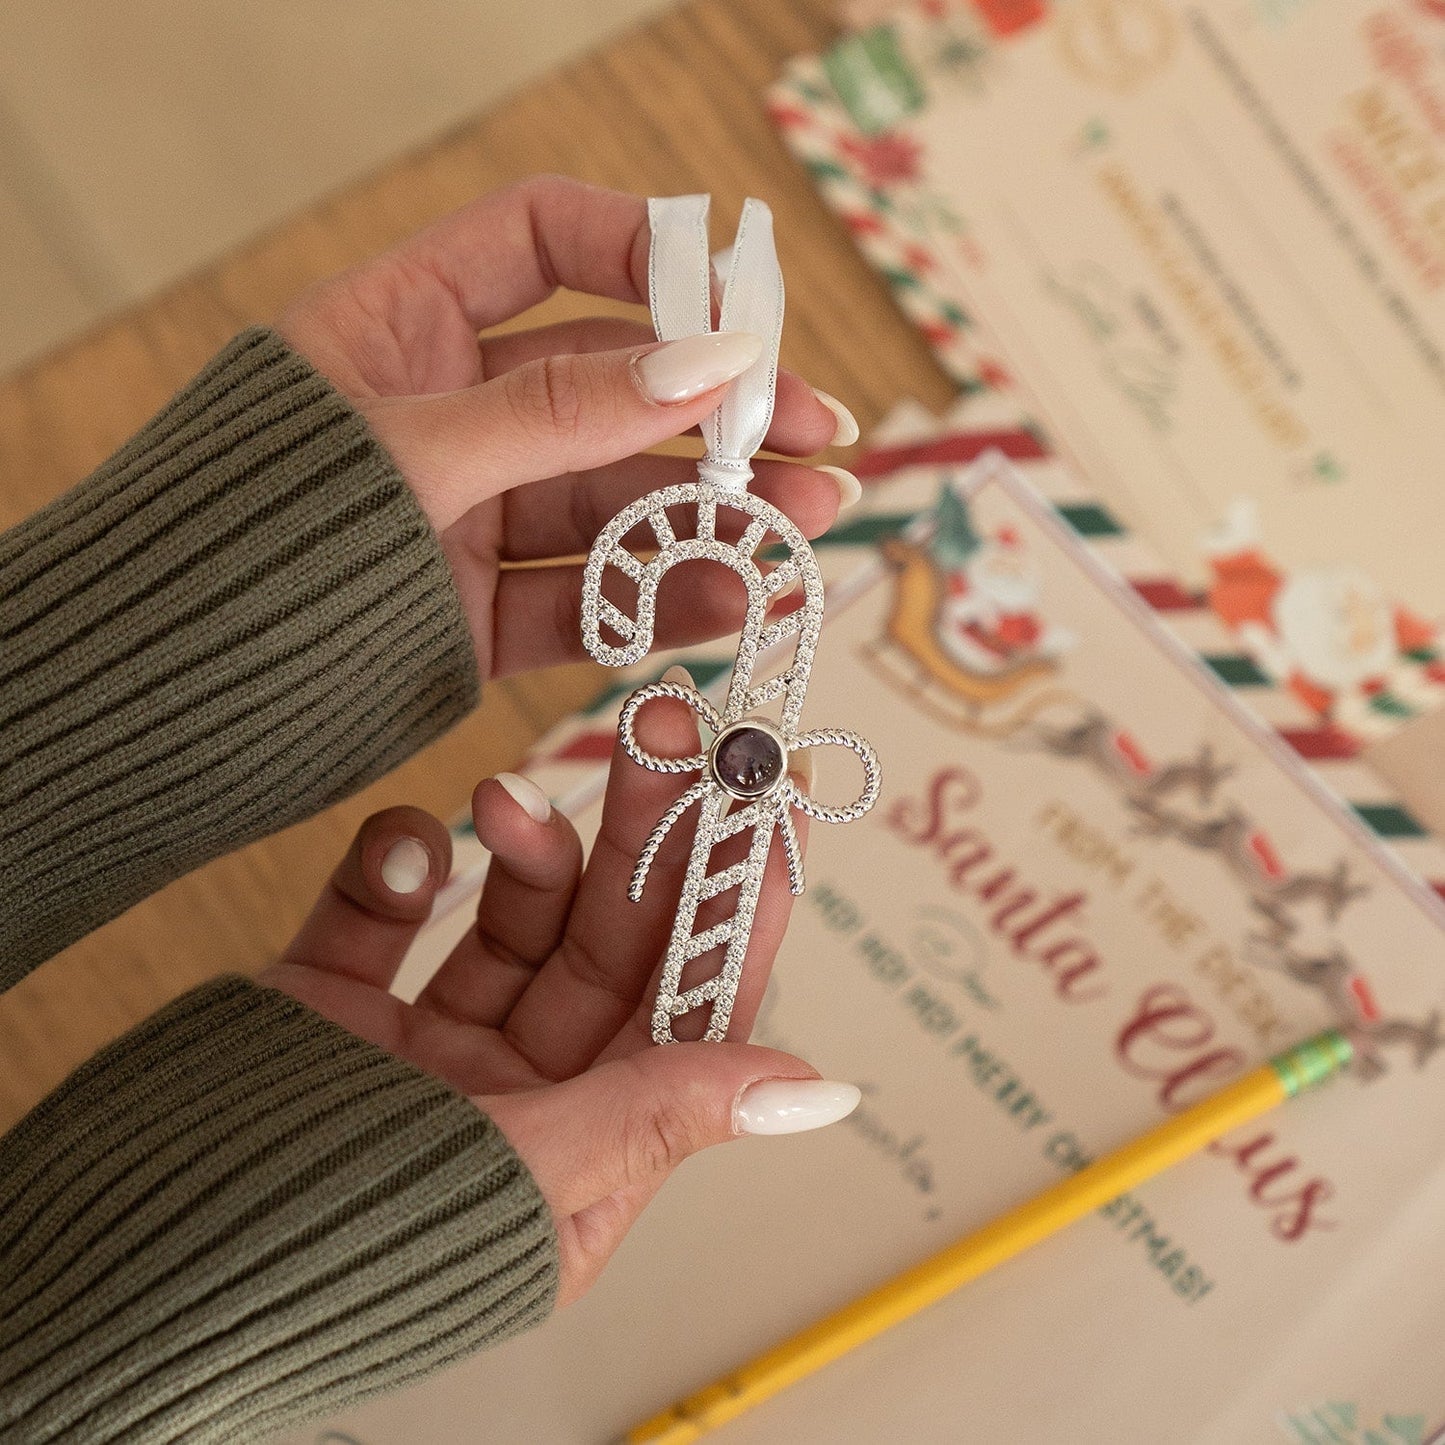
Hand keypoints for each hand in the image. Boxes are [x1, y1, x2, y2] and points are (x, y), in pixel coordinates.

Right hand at [260, 684, 859, 1304]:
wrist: (125, 1265)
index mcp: (584, 1155)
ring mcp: (427, 1049)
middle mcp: (518, 1099)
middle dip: (645, 838)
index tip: (767, 806)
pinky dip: (397, 865)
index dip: (736, 908)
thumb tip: (815, 1086)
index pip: (691, 1013)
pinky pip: (387, 912)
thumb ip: (661, 1114)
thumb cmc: (329, 1259)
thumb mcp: (523, 1183)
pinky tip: (409, 838)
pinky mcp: (334, 1007)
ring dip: (526, 843)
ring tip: (506, 793)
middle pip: (610, 944)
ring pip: (513, 916)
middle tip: (668, 733)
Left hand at [277, 175, 858, 680]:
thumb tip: (708, 364)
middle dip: (721, 412)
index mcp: (402, 325)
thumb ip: (558, 412)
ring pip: (613, 501)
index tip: (736, 304)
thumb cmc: (249, 541)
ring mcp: (467, 515)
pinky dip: (657, 597)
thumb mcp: (414, 452)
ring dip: (715, 512)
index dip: (646, 253)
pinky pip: (584, 594)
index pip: (543, 242)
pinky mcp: (476, 610)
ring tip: (810, 522)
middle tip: (821, 434)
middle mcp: (446, 412)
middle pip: (610, 387)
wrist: (158, 699)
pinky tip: (735, 593)